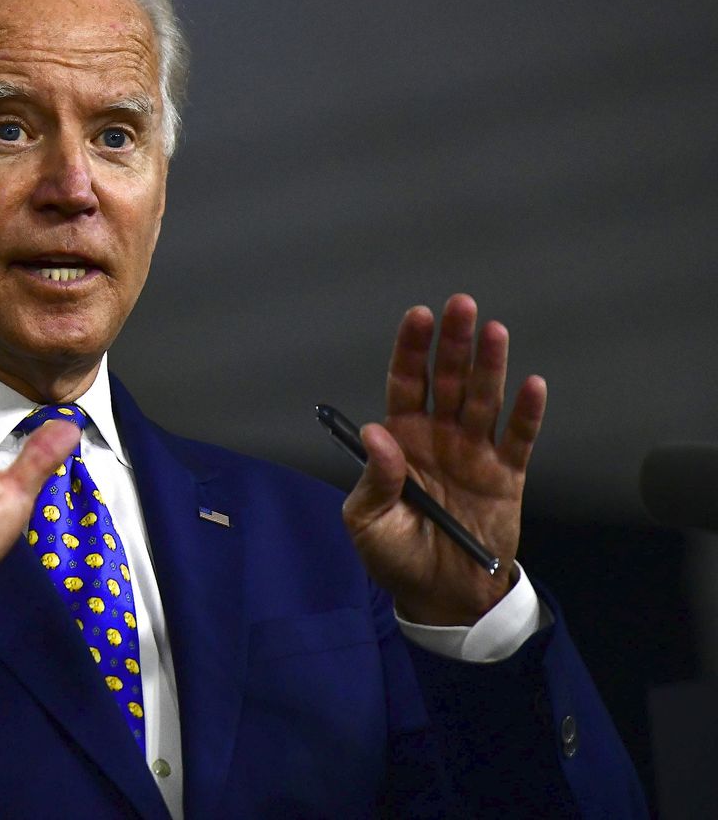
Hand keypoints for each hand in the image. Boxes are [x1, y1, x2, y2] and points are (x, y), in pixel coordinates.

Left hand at [342, 294, 545, 624]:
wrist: (441, 594)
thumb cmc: (396, 555)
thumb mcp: (368, 522)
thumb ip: (373, 479)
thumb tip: (377, 434)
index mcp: (402, 441)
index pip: (407, 384)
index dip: (412, 351)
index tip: (418, 317)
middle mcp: (440, 437)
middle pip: (450, 380)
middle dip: (454, 343)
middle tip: (460, 305)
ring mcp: (474, 453)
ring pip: (484, 400)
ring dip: (490, 366)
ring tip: (494, 331)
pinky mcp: (506, 476)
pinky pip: (518, 439)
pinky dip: (526, 413)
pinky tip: (531, 385)